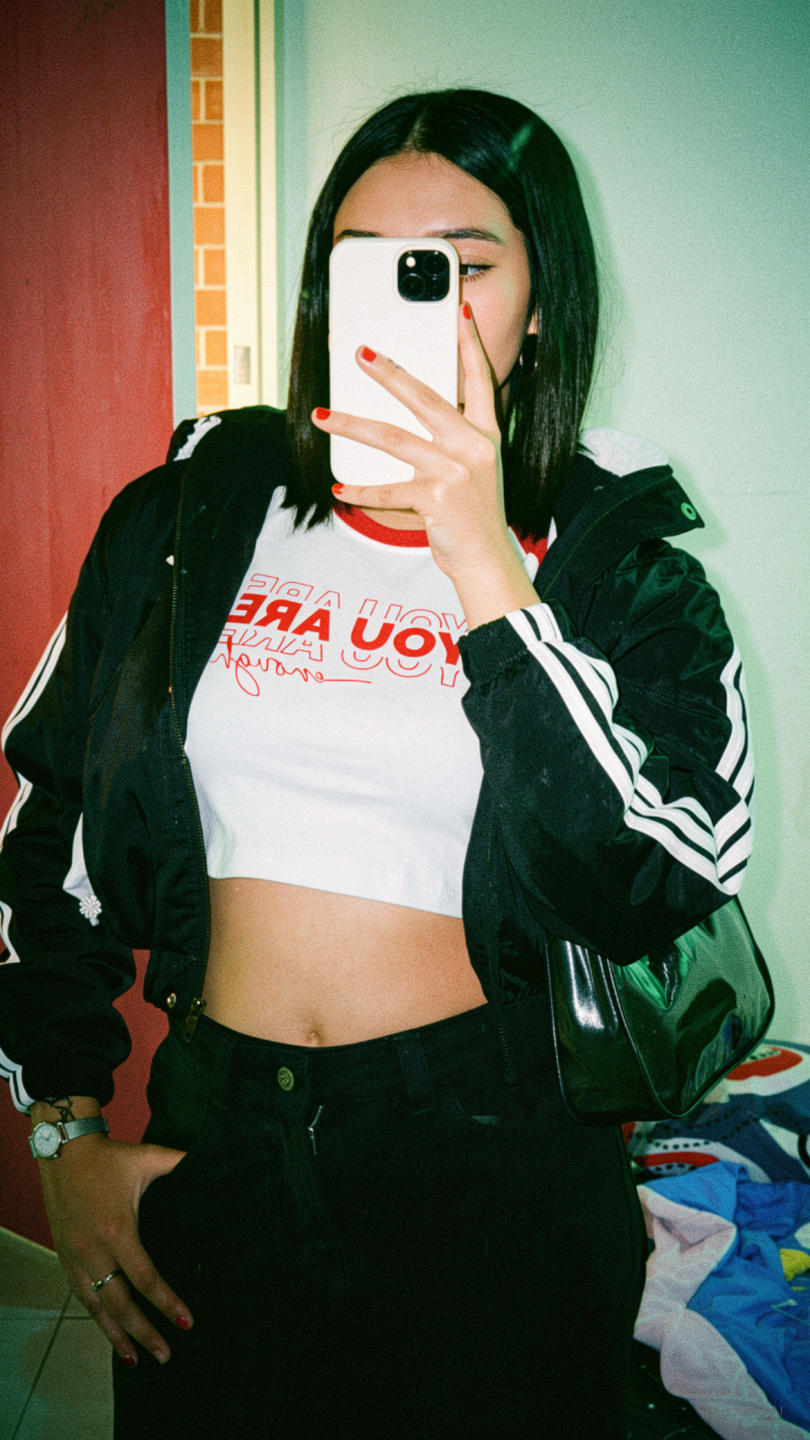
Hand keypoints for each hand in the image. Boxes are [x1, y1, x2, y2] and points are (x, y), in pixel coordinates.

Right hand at [38, 1133, 191, 1366]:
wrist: (63, 1150)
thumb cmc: (108, 1157)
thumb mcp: (147, 1158)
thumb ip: (180, 1162)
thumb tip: (211, 1160)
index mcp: (117, 1230)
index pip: (145, 1279)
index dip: (167, 1303)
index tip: (187, 1322)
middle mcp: (94, 1250)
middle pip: (120, 1304)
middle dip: (144, 1333)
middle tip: (167, 1354)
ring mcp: (75, 1256)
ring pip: (96, 1308)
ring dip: (116, 1336)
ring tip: (135, 1361)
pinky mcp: (65, 1256)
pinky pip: (80, 1296)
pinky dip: (95, 1318)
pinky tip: (108, 1331)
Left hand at [312, 303, 537, 629]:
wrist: (486, 559)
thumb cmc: (474, 515)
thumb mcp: (475, 470)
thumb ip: (453, 441)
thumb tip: (409, 418)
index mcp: (486, 434)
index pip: (481, 379)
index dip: (470, 344)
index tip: (459, 312)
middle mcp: (472, 446)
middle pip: (425, 396)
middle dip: (389, 372)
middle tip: (361, 354)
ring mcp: (454, 471)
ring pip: (392, 437)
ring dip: (351, 425)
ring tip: (322, 416)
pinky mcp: (435, 498)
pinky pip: (386, 489)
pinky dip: (359, 490)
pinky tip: (339, 486)